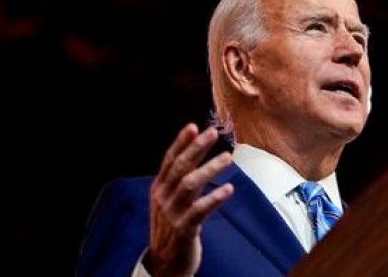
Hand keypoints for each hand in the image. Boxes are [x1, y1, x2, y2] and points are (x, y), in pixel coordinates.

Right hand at [145, 123, 233, 276]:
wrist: (165, 265)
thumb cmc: (172, 227)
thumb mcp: (170, 201)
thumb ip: (180, 181)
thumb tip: (195, 154)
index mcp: (159, 188)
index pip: (169, 159)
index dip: (181, 142)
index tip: (194, 126)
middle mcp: (162, 197)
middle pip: (179, 167)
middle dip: (196, 148)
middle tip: (212, 133)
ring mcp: (171, 214)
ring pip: (189, 185)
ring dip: (209, 169)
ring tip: (227, 157)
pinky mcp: (183, 230)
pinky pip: (199, 211)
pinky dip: (214, 198)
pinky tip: (228, 189)